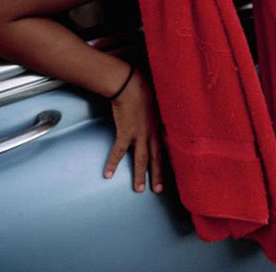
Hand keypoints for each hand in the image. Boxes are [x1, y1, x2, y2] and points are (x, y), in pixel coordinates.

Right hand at [103, 69, 164, 192]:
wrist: (130, 85)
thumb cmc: (143, 90)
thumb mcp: (155, 104)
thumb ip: (156, 115)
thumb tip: (156, 118)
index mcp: (159, 127)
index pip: (164, 149)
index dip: (166, 162)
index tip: (168, 173)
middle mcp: (152, 133)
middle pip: (156, 158)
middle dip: (157, 175)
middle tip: (158, 190)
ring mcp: (139, 134)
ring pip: (141, 159)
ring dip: (139, 175)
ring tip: (139, 189)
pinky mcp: (125, 132)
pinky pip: (118, 152)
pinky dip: (112, 163)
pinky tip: (108, 174)